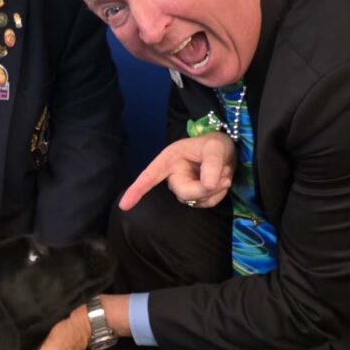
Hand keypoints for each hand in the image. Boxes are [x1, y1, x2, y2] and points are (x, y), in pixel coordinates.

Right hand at [120, 132, 235, 210]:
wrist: (226, 150)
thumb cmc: (214, 144)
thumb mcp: (216, 147)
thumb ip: (212, 164)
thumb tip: (208, 185)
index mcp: (170, 159)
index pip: (150, 175)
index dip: (137, 190)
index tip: (123, 205)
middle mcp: (173, 175)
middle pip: (185, 193)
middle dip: (206, 189)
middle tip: (225, 178)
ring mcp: (184, 187)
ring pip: (197, 200)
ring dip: (216, 191)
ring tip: (224, 173)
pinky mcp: (195, 196)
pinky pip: (206, 203)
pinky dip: (219, 194)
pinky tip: (222, 182)